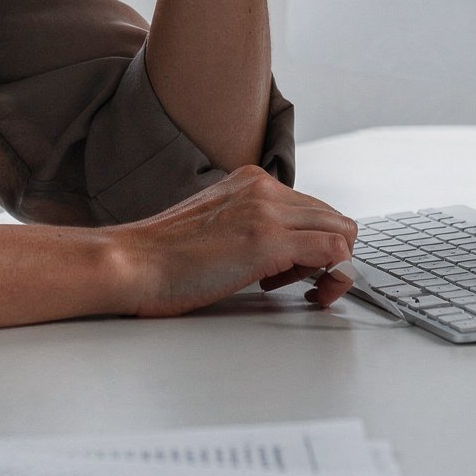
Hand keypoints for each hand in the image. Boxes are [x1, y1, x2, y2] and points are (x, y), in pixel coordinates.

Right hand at [107, 166, 356, 318]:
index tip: (297, 271)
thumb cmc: (164, 258)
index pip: (312, 207)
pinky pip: (335, 251)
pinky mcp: (268, 240)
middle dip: (330, 255)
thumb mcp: (217, 227)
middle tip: (304, 284)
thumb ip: (249, 226)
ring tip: (302, 290)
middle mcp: (263, 188)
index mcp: (250, 181)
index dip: (313, 244)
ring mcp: (267, 211)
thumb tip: (282, 252)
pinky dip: (336, 276)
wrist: (133, 262)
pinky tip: (310, 294)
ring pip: (343, 231)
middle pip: (334, 217)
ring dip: (333, 267)